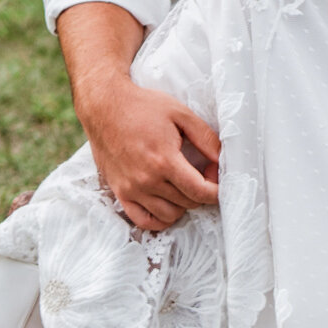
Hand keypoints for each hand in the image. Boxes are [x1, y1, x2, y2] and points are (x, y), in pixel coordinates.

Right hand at [78, 74, 221, 229]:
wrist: (104, 107)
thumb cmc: (142, 107)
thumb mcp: (181, 114)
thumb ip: (206, 138)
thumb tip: (223, 160)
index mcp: (165, 160)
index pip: (200, 192)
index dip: (216, 190)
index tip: (216, 177)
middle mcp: (147, 180)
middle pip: (187, 203)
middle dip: (201, 192)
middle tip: (201, 174)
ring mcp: (131, 189)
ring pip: (168, 215)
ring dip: (182, 204)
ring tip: (182, 185)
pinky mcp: (119, 192)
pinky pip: (143, 220)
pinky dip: (159, 218)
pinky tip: (166, 203)